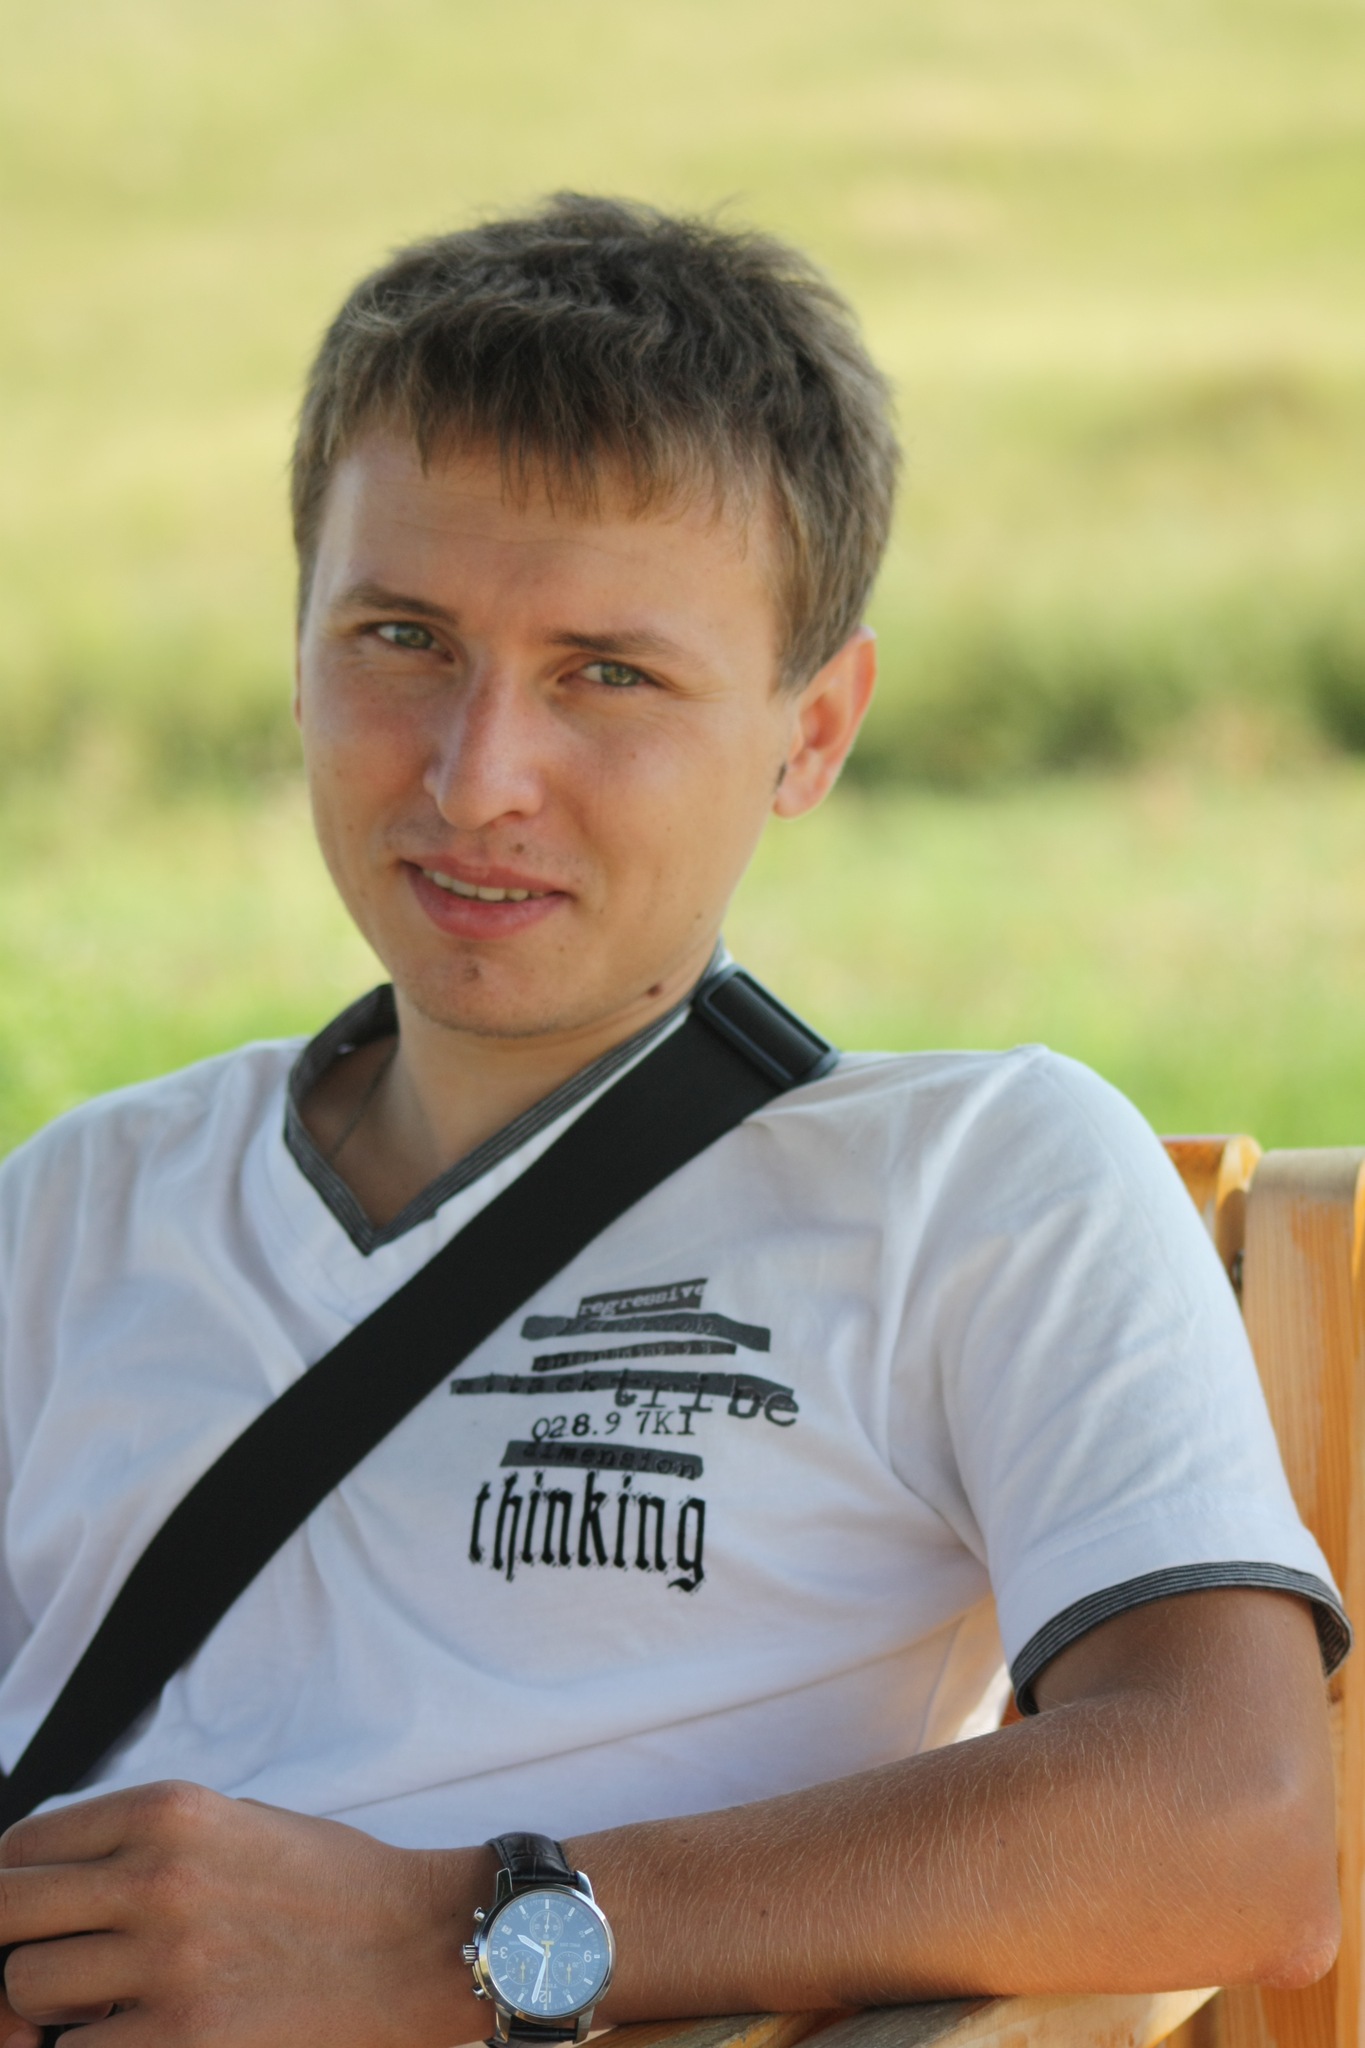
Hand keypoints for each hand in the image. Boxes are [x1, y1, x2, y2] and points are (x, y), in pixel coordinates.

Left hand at [0, 1780, 486, 2046]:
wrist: (416, 1945)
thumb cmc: (327, 1885)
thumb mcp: (232, 1822)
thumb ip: (139, 1843)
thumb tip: (43, 1889)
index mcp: (169, 1809)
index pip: (22, 1844)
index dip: (5, 1884)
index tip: (19, 1914)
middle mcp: (157, 1875)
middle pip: (4, 1914)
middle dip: (7, 1944)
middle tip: (35, 1969)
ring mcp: (168, 1960)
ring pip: (27, 1989)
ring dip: (50, 2008)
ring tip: (105, 2005)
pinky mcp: (184, 2040)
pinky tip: (130, 2035)